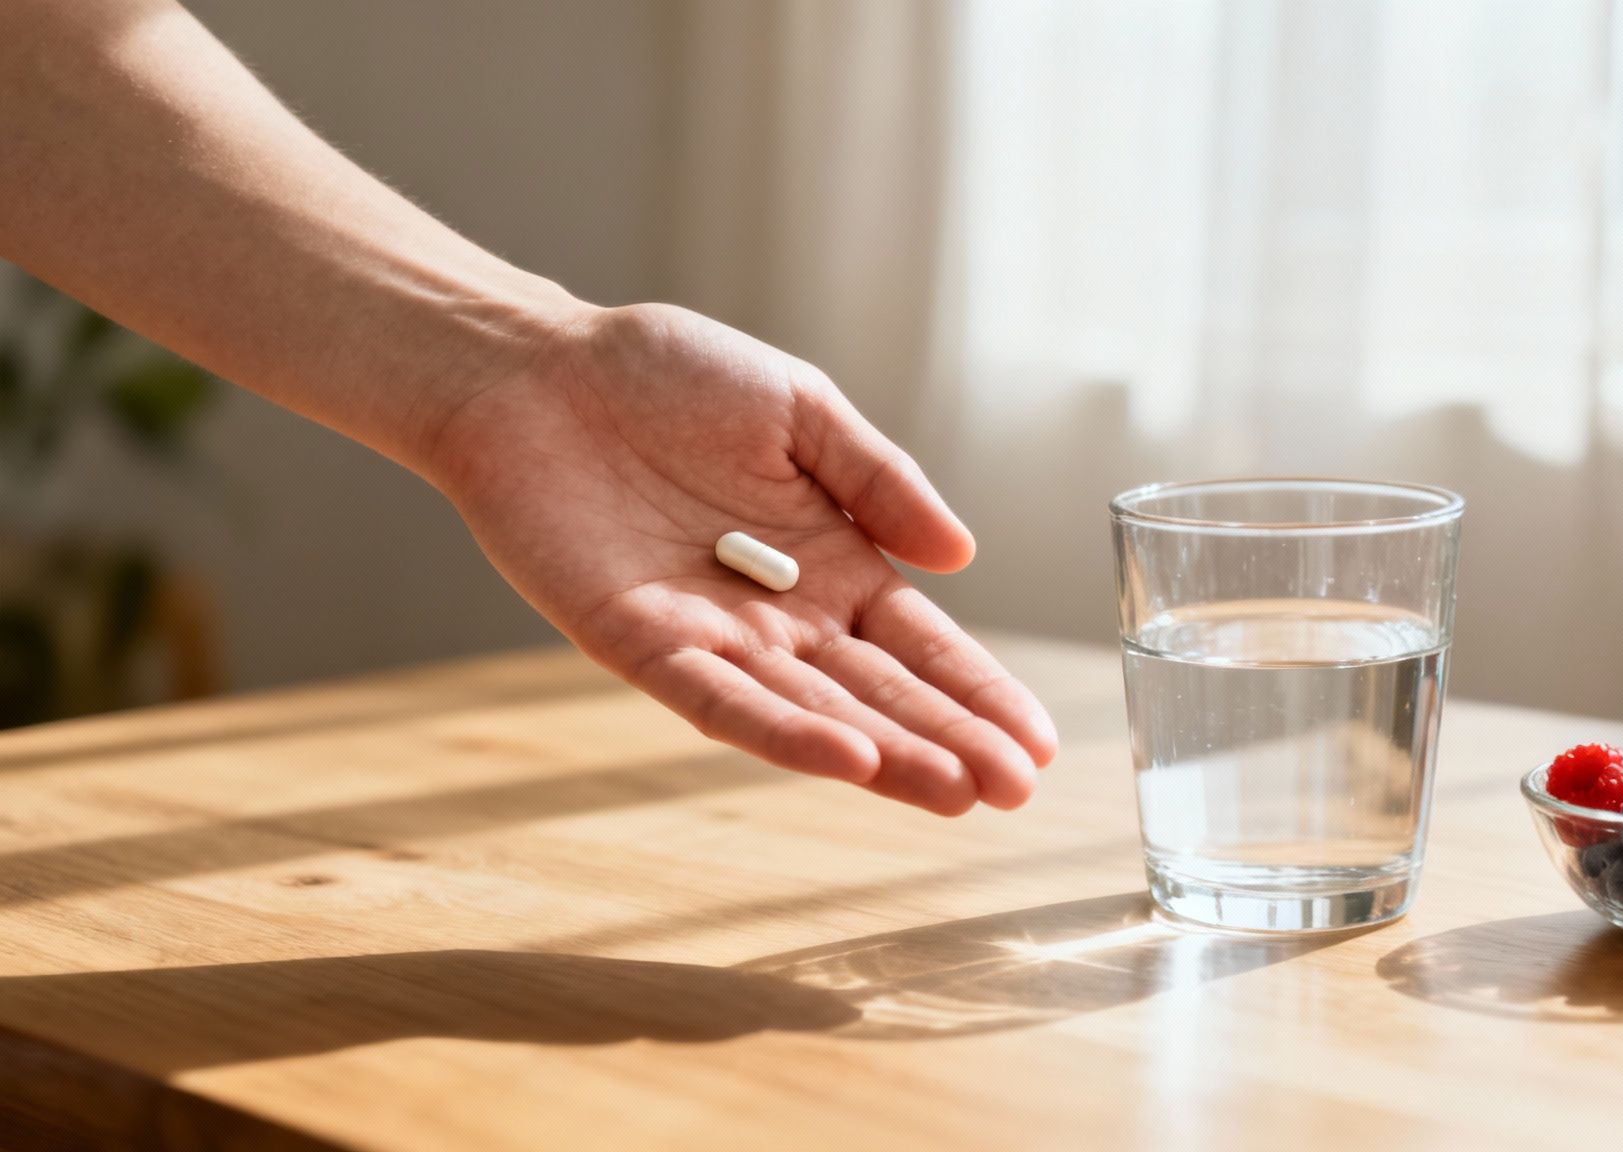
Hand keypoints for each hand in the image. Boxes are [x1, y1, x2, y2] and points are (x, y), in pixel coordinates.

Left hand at [425, 304, 1056, 814]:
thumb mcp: (800, 408)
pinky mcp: (642, 645)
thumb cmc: (666, 376)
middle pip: (881, 693)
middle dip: (950, 742)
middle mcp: (783, 616)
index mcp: (833, 561)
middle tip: (1016, 794)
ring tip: (957, 793)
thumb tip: (962, 555)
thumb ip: (879, 479)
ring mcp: (716, 638)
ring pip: (813, 713)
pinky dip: (782, 733)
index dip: (980, 691)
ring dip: (885, 756)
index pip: (921, 643)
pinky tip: (847, 762)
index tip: (1040, 744)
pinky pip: (720, 700)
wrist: (537, 369)